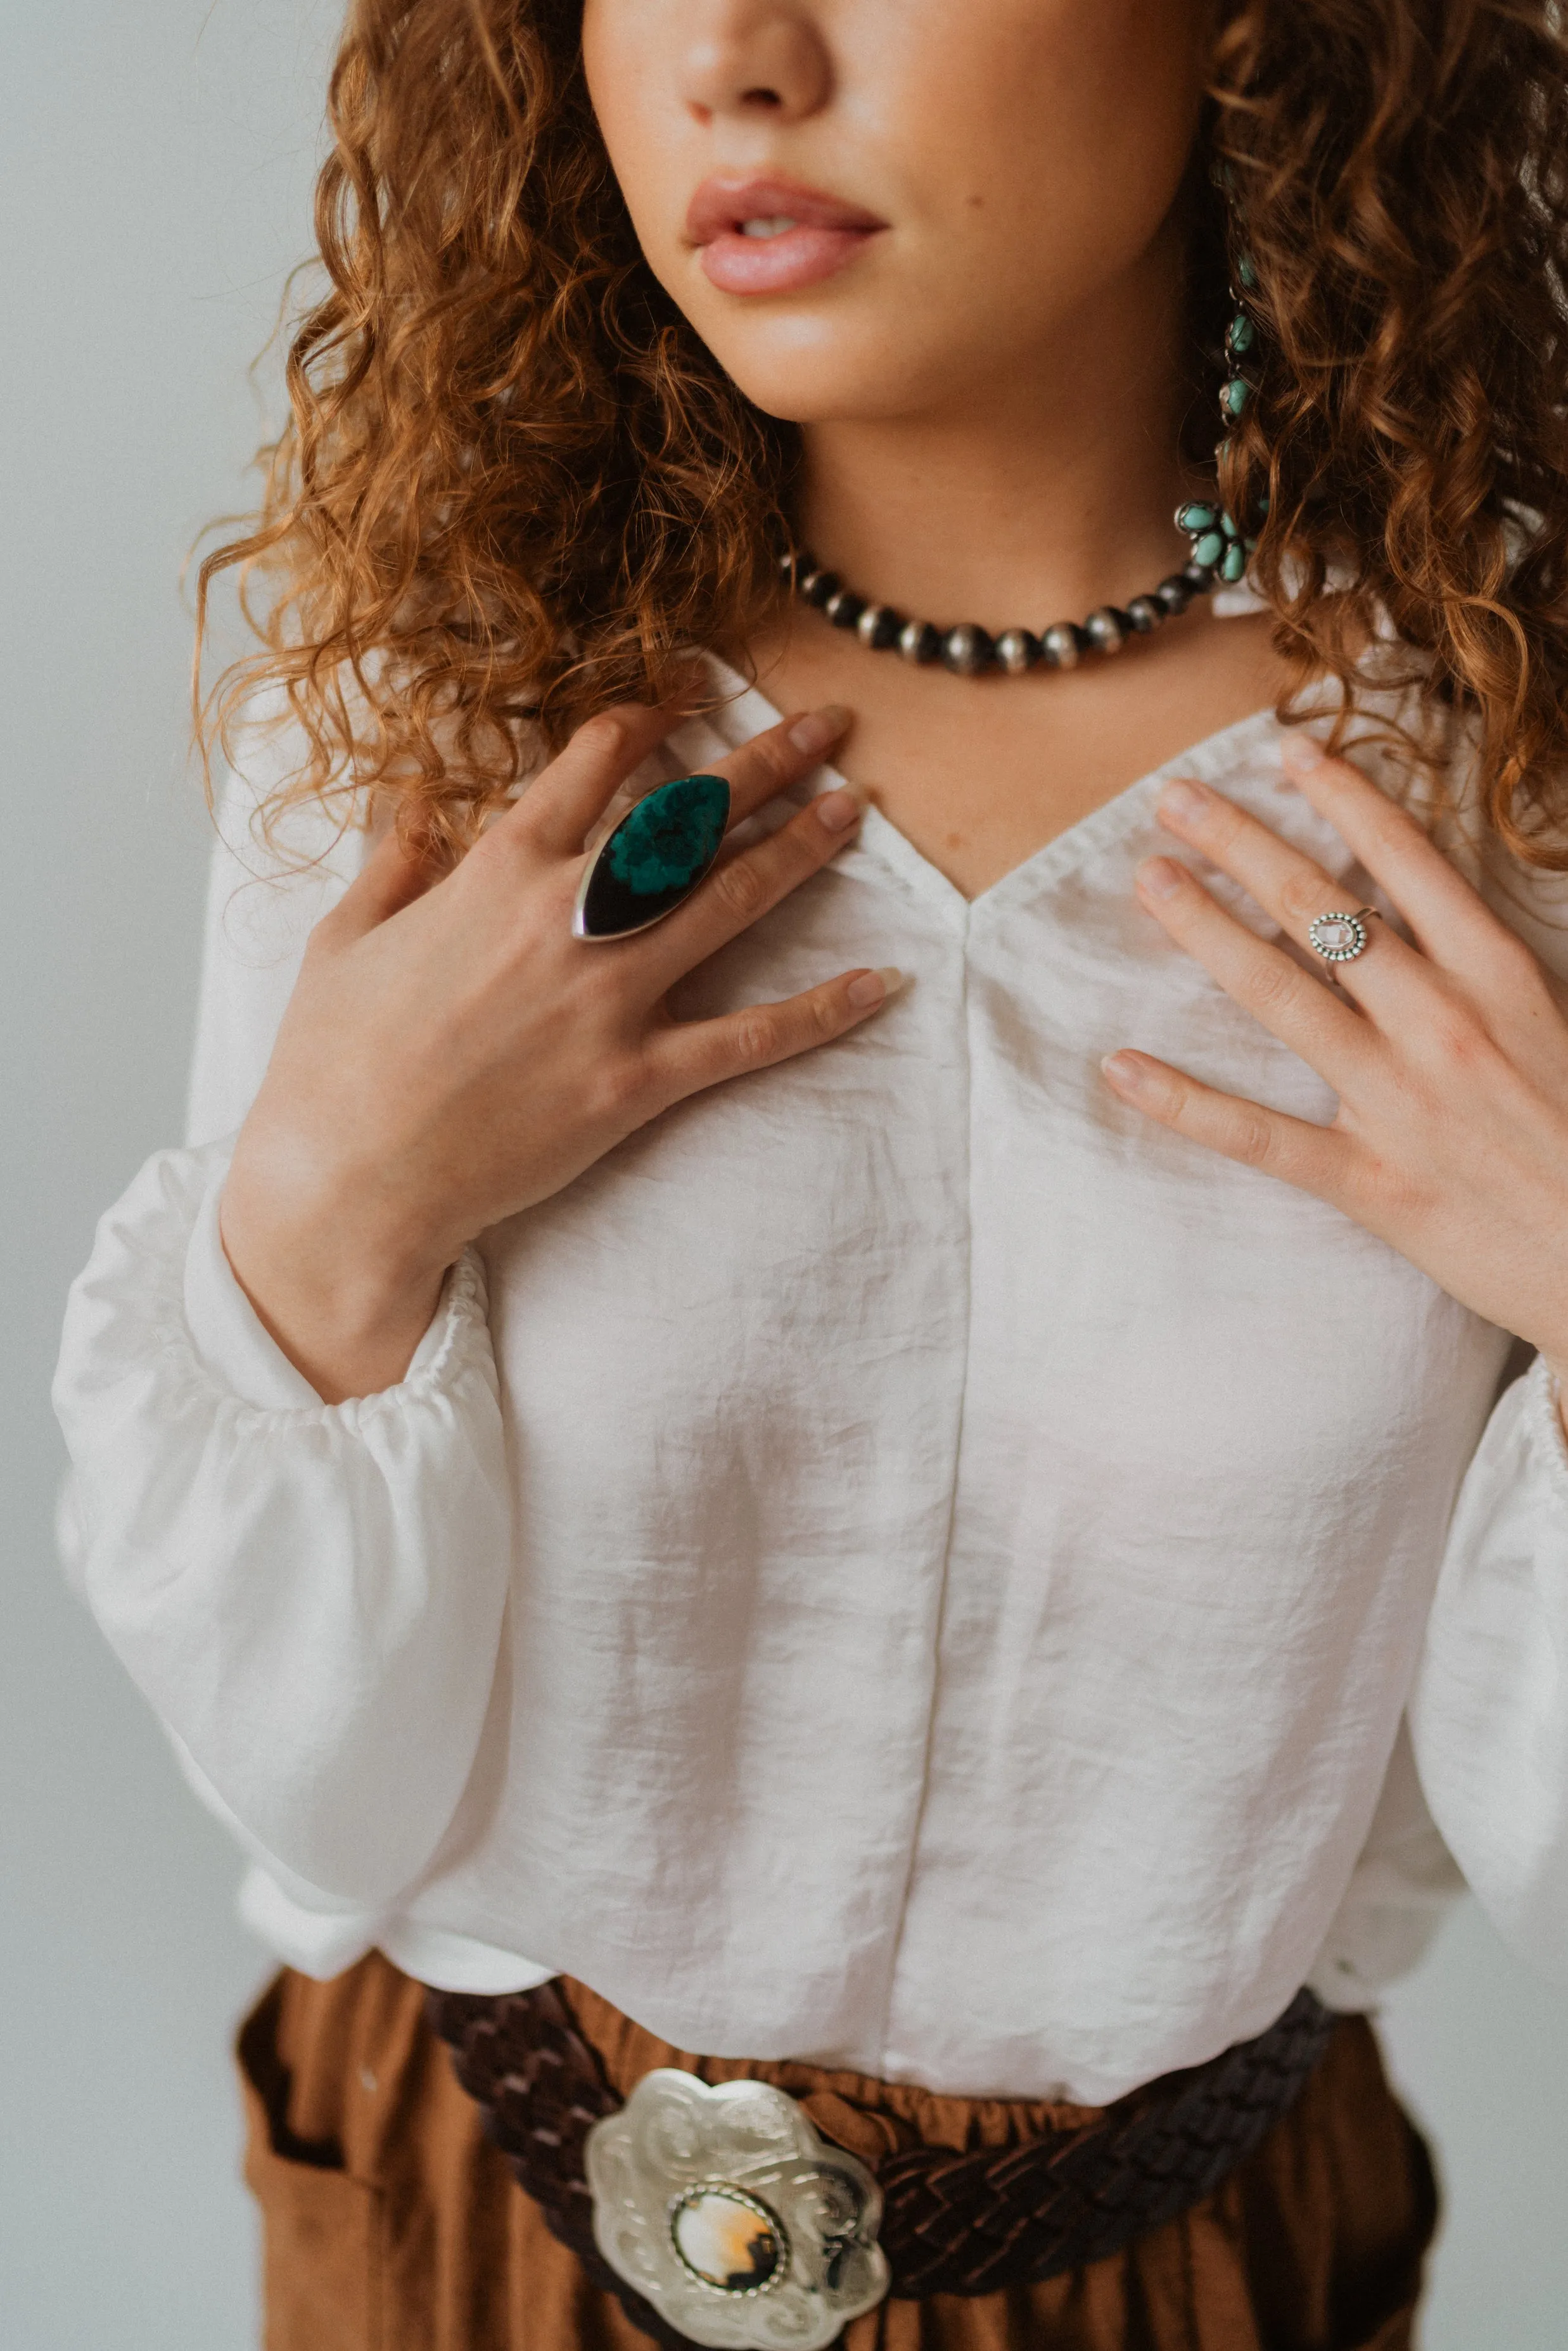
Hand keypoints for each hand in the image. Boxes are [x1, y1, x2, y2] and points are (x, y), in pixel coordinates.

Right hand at [222, 696, 893, 1400]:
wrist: (348, 1177)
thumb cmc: (330, 1061)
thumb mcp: (342, 938)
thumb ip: (392, 863)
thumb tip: (415, 804)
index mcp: (495, 871)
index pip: (594, 766)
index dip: (651, 720)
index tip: (695, 693)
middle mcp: (567, 918)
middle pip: (687, 818)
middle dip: (764, 763)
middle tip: (828, 726)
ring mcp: (609, 998)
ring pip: (729, 903)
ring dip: (799, 850)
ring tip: (853, 811)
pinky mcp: (636, 1079)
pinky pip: (748, 1037)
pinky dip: (819, 1012)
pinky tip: (878, 985)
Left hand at [1101, 737, 1567, 1408]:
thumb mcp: (1563, 1019)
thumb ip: (1498, 965)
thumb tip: (1436, 910)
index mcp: (1500, 975)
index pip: (1405, 859)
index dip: (1339, 795)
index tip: (1281, 751)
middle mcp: (1442, 1023)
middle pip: (1322, 909)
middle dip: (1242, 843)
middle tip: (1174, 798)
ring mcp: (1399, 1103)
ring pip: (1280, 994)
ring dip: (1204, 928)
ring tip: (1149, 878)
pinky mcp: (1370, 1182)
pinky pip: (1258, 1135)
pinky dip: (1183, 1102)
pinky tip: (1119, 1067)